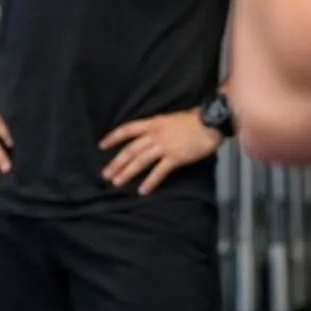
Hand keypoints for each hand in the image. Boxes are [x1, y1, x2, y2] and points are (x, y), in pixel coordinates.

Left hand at [100, 110, 220, 195]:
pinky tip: (142, 190)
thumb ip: (156, 128)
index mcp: (152, 123)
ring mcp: (164, 146)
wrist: (209, 122)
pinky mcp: (175, 158)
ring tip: (117, 182)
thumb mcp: (168, 119)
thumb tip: (146, 137)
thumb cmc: (191, 120)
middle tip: (105, 174)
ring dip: (127, 172)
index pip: (127, 129)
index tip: (101, 146)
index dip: (113, 137)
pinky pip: (159, 172)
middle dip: (116, 162)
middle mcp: (154, 134)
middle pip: (130, 149)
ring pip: (140, 161)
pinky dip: (150, 182)